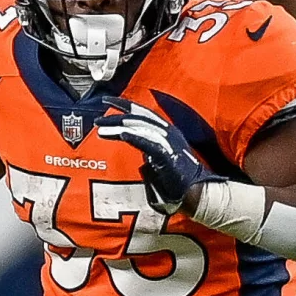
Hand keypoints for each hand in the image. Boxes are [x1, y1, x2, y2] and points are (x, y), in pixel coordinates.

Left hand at [94, 97, 216, 214]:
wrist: (196, 192)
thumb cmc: (179, 181)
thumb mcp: (161, 159)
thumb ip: (149, 151)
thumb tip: (137, 152)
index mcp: (167, 131)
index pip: (143, 113)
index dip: (125, 105)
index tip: (107, 102)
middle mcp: (168, 132)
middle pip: (139, 117)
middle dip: (117, 113)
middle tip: (99, 114)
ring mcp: (168, 142)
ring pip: (140, 127)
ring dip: (119, 126)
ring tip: (101, 128)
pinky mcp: (167, 154)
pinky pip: (147, 142)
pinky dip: (133, 136)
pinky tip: (120, 134)